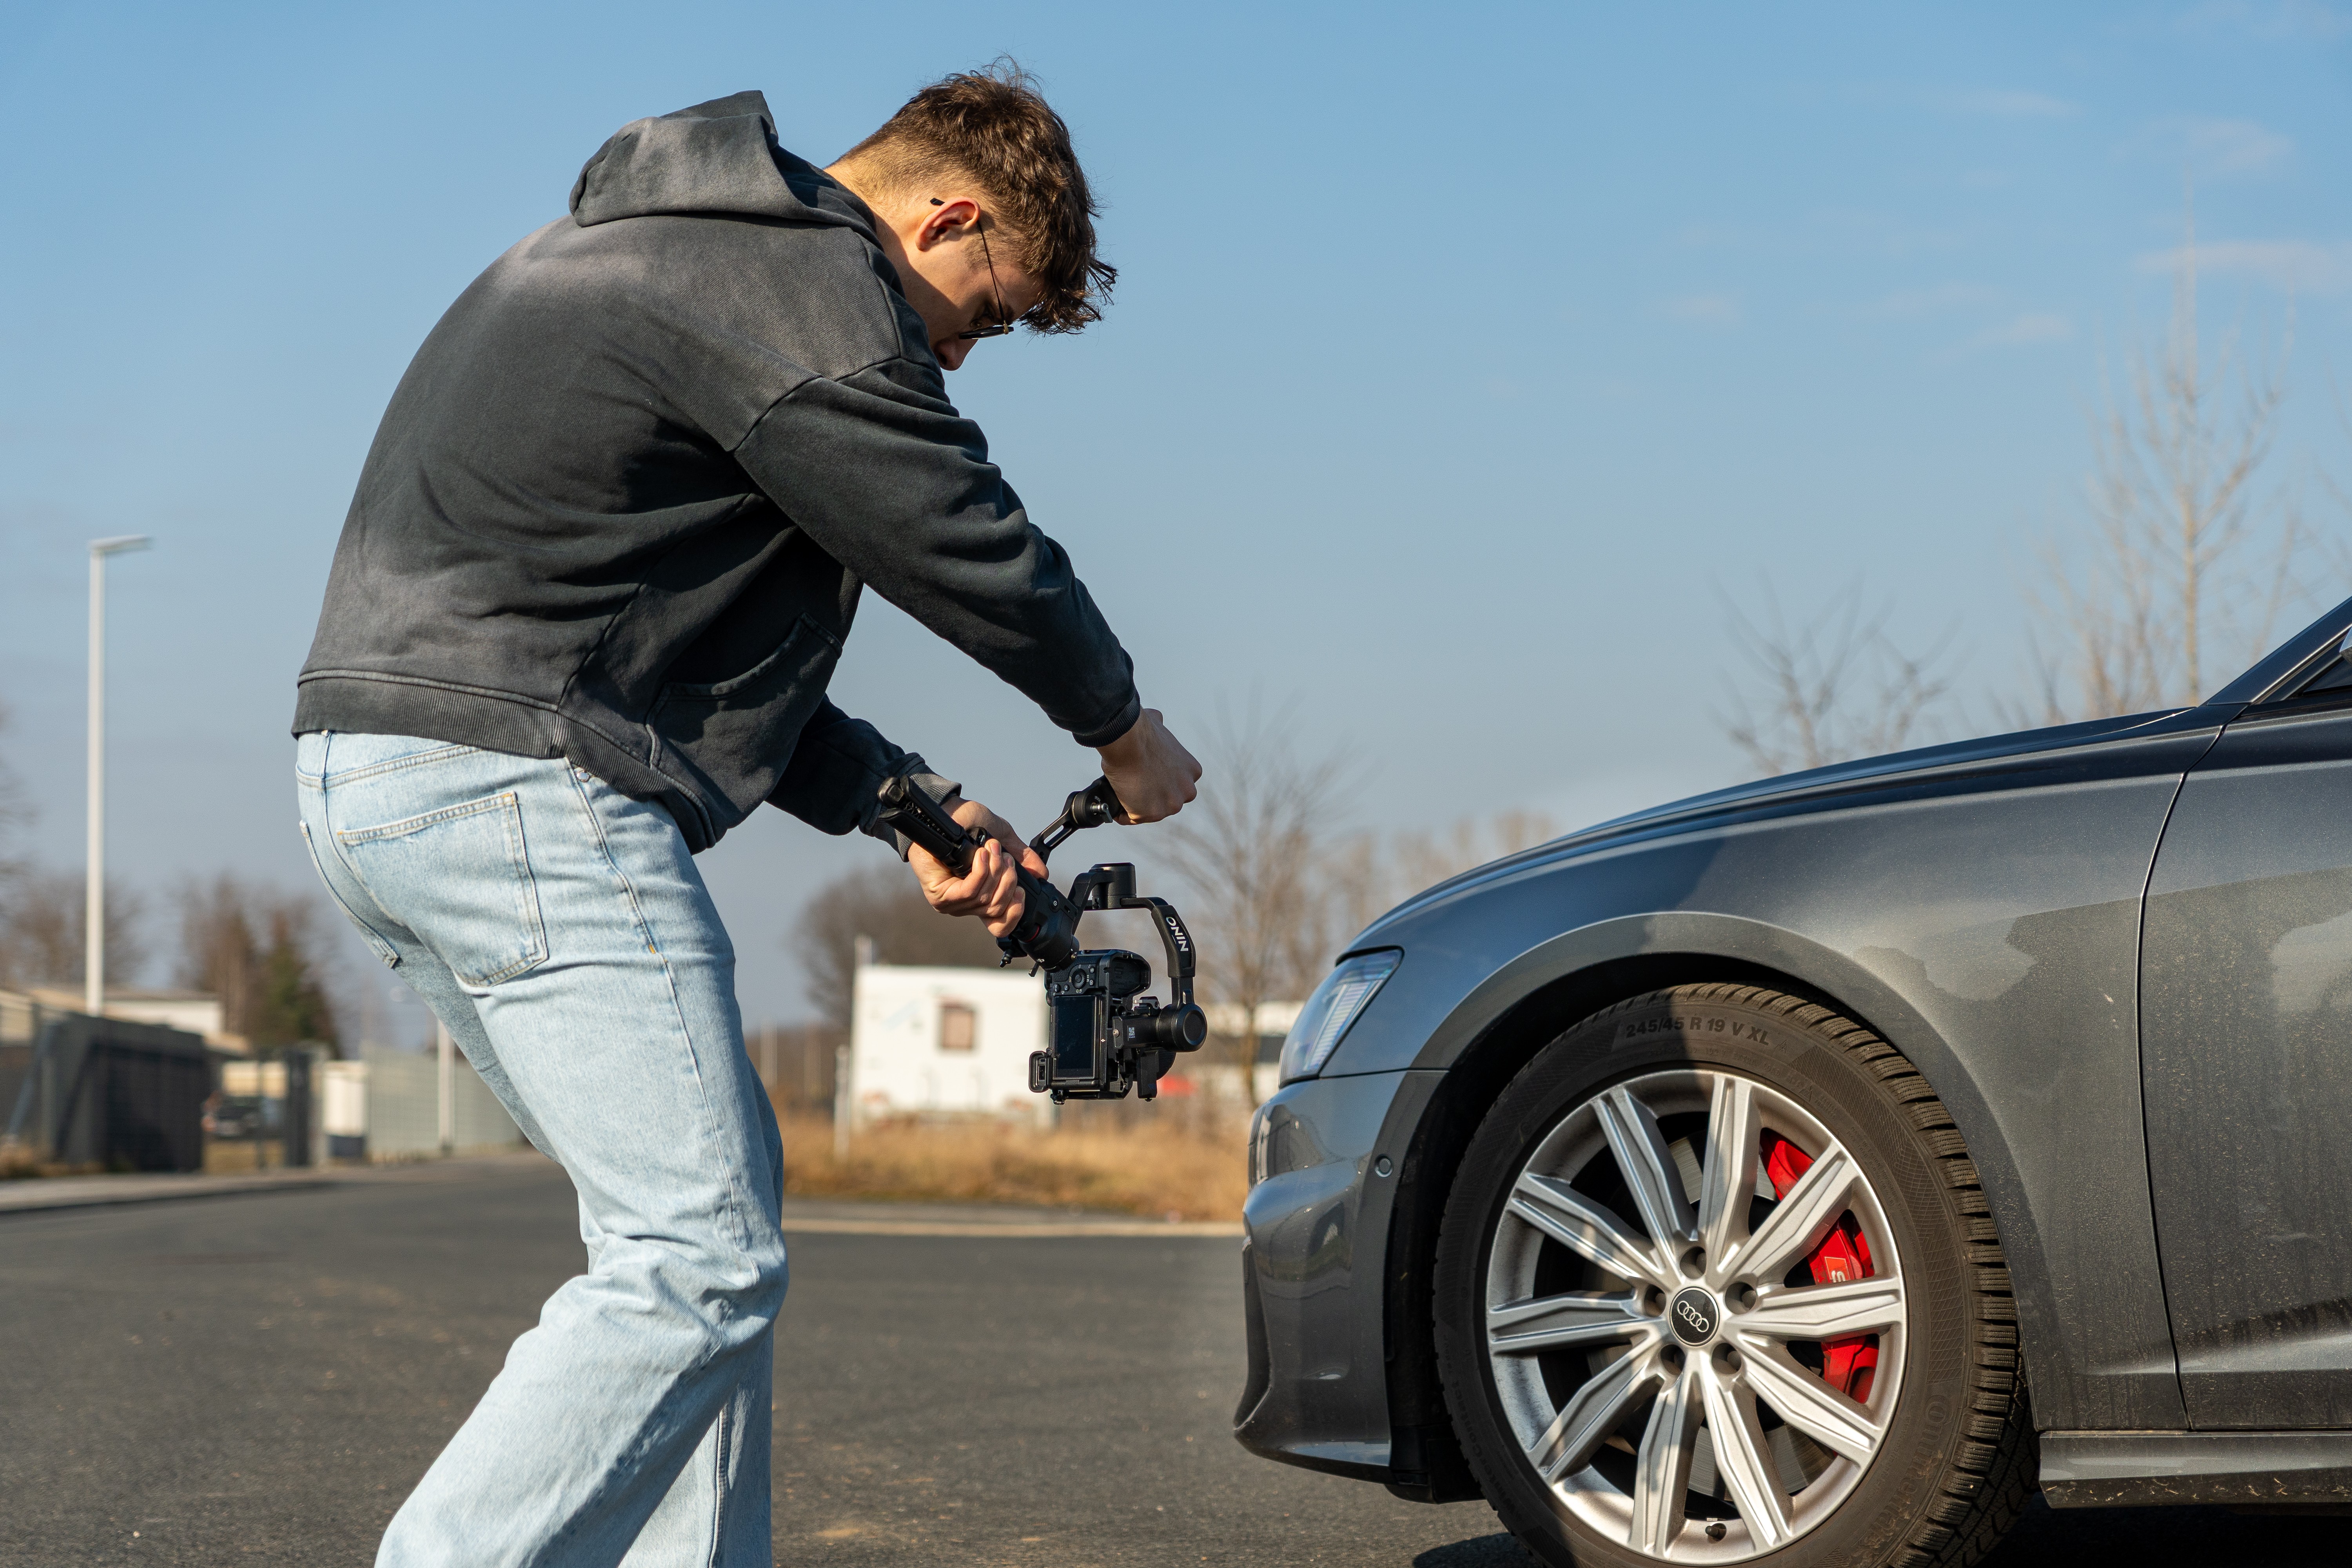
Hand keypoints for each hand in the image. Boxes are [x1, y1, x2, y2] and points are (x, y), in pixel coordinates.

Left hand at [908, 799, 1051, 939]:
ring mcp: (952, 903)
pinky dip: (980, 872)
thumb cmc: (967, 823)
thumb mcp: (1003, 838)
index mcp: (981, 897)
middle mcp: (966, 905)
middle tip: (1004, 857)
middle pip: (997, 909)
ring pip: (985, 899)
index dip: (1015, 914)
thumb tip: (1041, 874)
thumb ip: (1022, 857)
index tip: (1022, 892)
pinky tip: (979, 855)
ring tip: (990, 848)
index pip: (999, 925)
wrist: (945, 810)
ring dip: (994, 870)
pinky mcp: (940, 895)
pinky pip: (970, 892)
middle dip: (1007, 880)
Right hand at [1096, 708, 1200, 822]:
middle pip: (1167, 801)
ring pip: (1151, 811)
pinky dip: (1122, 813)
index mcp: (1192, 771)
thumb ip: (1161, 730)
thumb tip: (1155, 720)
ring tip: (1122, 794)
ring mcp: (1170, 804)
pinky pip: (1133, 818)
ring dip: (1137, 805)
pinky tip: (1115, 805)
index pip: (1177, 784)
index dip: (1160, 782)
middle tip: (1133, 787)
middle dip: (1152, 796)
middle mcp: (1186, 791)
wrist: (1129, 740)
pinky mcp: (1151, 813)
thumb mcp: (1159, 726)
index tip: (1147, 778)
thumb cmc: (1140, 731)